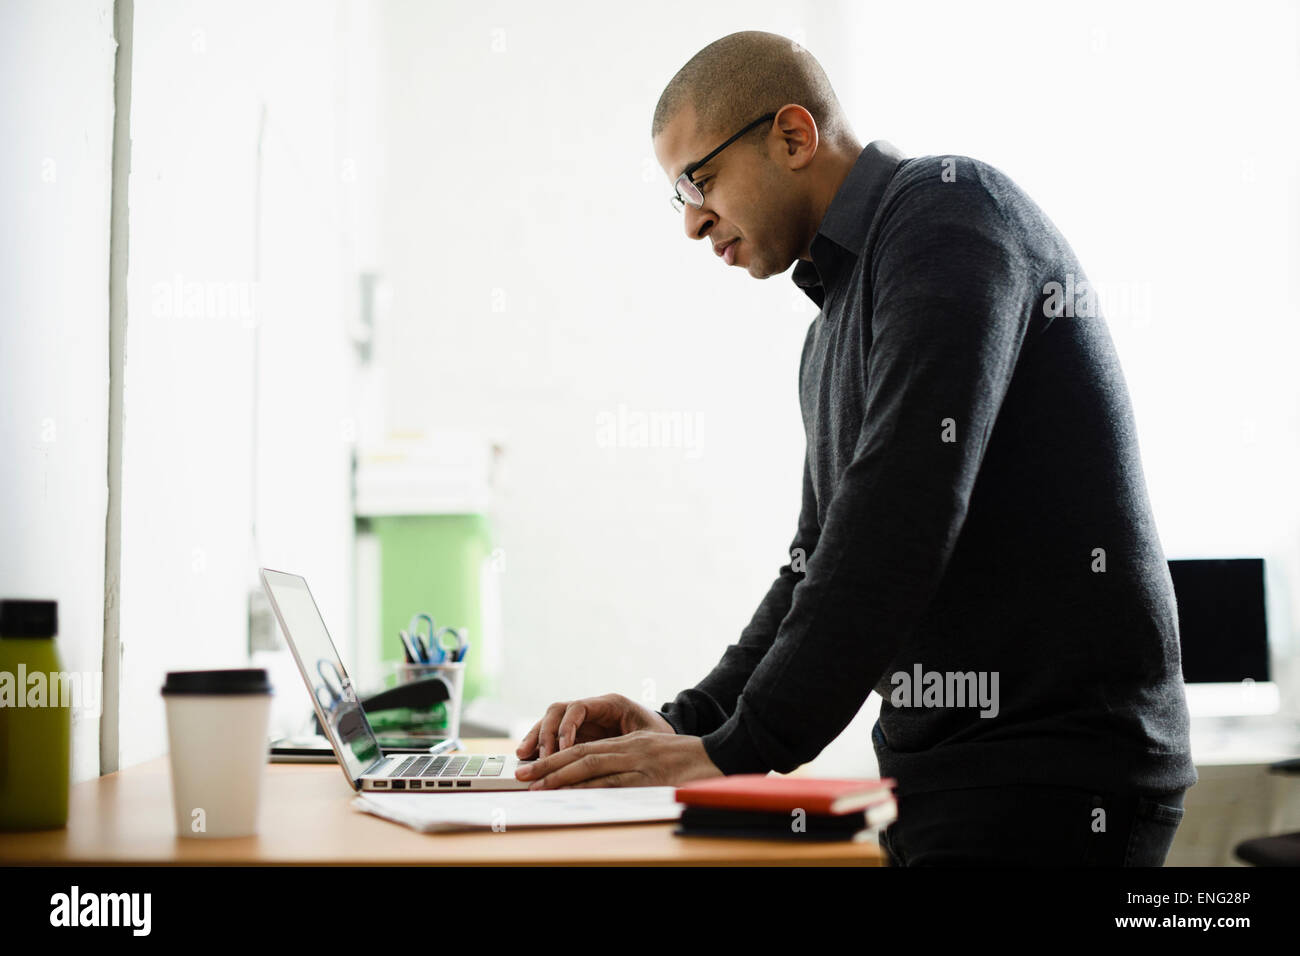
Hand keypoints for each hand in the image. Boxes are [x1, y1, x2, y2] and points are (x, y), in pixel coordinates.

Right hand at [515, 693, 674, 759]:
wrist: (667, 737)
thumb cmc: (660, 736)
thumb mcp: (648, 738)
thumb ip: (627, 745)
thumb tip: (603, 760)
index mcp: (610, 703)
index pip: (577, 708)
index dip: (565, 728)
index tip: (562, 750)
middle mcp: (592, 708)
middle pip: (558, 711)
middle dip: (544, 733)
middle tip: (540, 759)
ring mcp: (583, 719)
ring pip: (551, 721)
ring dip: (536, 738)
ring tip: (524, 757)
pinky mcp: (578, 733)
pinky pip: (554, 735)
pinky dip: (541, 745)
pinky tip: (529, 758)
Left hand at [515, 730, 722, 788]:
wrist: (719, 757)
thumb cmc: (688, 759)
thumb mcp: (654, 752)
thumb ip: (630, 760)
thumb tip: (599, 778)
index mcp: (628, 742)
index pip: (584, 747)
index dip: (556, 757)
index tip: (533, 766)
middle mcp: (628, 749)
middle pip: (580, 754)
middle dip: (548, 766)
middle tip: (523, 776)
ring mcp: (637, 763)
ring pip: (591, 766)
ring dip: (561, 777)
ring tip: (538, 787)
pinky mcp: (647, 779)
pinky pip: (613, 782)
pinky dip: (589, 787)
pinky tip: (572, 793)